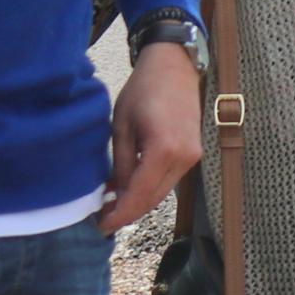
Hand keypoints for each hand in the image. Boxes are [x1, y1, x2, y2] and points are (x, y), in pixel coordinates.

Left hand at [102, 42, 201, 233]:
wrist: (174, 69)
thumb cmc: (143, 91)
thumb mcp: (122, 127)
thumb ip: (120, 164)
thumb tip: (115, 194)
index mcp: (164, 151)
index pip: (140, 195)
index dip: (120, 215)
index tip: (101, 226)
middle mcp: (185, 158)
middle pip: (154, 199)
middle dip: (129, 213)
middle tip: (103, 219)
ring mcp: (193, 156)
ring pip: (163, 191)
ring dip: (139, 201)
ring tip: (112, 202)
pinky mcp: (193, 153)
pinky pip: (169, 179)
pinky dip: (149, 187)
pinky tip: (129, 186)